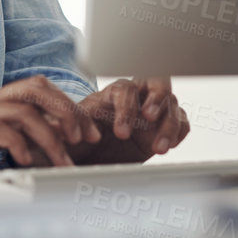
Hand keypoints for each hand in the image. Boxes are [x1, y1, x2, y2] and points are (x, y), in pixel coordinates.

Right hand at [0, 76, 102, 178]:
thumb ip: (9, 137)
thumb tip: (43, 147)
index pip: (39, 89)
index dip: (68, 106)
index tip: (87, 132)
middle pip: (39, 88)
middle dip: (69, 111)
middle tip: (87, 138)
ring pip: (27, 112)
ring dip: (52, 138)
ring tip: (65, 162)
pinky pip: (3, 130)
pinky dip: (21, 145)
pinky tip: (28, 161)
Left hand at [69, 77, 190, 163]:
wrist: (91, 155)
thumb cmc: (80, 136)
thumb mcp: (71, 129)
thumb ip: (68, 125)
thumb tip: (56, 127)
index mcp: (112, 93)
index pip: (126, 90)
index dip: (126, 109)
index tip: (121, 133)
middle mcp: (136, 97)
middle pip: (157, 82)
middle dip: (156, 99)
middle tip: (148, 118)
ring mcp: (152, 111)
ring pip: (172, 105)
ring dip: (169, 124)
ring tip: (159, 148)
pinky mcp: (163, 128)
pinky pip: (181, 123)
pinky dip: (179, 133)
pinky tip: (167, 145)